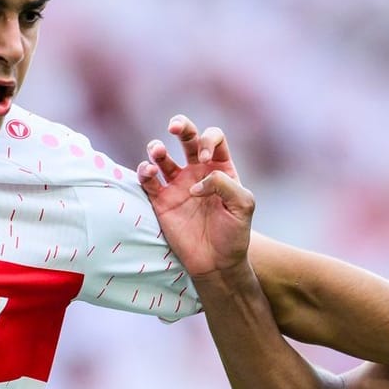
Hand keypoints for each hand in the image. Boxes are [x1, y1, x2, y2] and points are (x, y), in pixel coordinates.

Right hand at [138, 116, 255, 279]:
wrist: (217, 263)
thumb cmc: (235, 234)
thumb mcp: (243, 205)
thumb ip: (225, 184)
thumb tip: (195, 183)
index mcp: (220, 168)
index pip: (214, 138)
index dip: (208, 141)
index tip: (205, 160)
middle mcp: (198, 172)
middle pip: (187, 138)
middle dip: (181, 126)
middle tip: (175, 127)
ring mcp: (177, 185)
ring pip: (162, 156)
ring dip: (156, 148)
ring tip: (158, 152)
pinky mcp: (161, 201)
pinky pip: (147, 180)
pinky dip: (144, 172)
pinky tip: (149, 172)